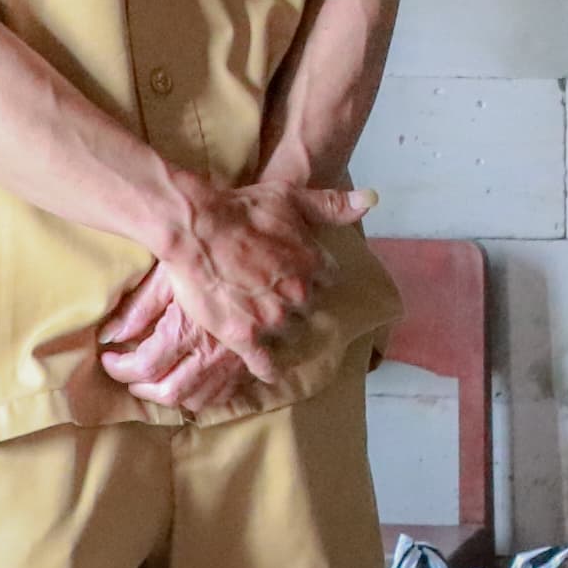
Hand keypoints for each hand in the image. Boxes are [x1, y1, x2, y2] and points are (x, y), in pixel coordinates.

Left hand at [97, 264, 257, 411]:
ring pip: (197, 399)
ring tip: (156, 378)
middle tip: (128, 373)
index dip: (119, 368)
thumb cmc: (206, 254)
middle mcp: (211, 351)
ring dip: (171, 395)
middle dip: (141, 387)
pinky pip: (224, 394)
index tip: (108, 358)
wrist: (256, 246)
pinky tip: (190, 379)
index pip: (145, 367)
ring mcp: (233, 359)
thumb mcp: (167, 274)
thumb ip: (138, 308)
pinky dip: (203, 394)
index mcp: (187, 328)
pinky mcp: (250, 359)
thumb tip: (110, 335)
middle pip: (169, 392)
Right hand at [153, 178, 371, 387]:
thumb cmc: (241, 208)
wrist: (196, 228)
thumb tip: (371, 200)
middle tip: (272, 293)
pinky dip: (267, 368)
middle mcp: (298, 292)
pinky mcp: (244, 336)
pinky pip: (264, 363)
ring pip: (287, 332)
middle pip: (307, 307)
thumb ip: (332, 205)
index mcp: (312, 262)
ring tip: (260, 319)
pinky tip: (268, 370)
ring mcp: (271, 317)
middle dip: (293, 300)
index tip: (298, 273)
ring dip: (277, 327)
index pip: (327, 279)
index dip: (311, 275)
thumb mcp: (291, 196)